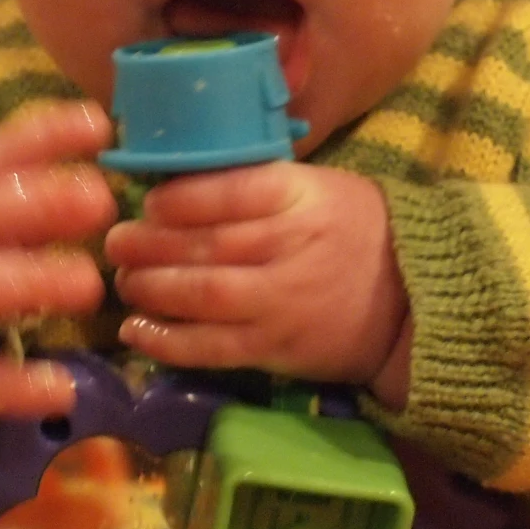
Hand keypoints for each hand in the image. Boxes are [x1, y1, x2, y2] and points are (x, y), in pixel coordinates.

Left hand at [103, 162, 411, 404]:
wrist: (413, 301)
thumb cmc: (355, 232)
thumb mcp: (318, 187)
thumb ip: (257, 184)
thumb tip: (176, 180)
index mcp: (302, 197)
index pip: (231, 192)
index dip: (180, 198)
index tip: (149, 201)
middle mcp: (290, 247)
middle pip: (206, 243)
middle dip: (149, 243)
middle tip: (116, 241)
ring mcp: (280, 302)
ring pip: (202, 294)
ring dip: (151, 287)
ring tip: (125, 280)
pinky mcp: (274, 349)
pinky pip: (211, 348)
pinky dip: (168, 341)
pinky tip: (136, 330)